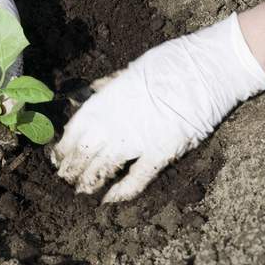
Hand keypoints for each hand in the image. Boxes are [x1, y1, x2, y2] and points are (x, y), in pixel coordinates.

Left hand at [51, 14, 264, 202]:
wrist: (207, 68)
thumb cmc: (169, 64)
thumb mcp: (127, 72)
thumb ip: (105, 90)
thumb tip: (84, 96)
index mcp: (103, 102)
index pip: (72, 133)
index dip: (62, 149)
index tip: (57, 158)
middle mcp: (113, 123)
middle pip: (82, 154)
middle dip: (71, 170)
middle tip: (66, 180)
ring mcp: (136, 140)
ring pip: (102, 169)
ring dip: (88, 183)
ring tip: (81, 192)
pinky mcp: (161, 153)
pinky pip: (136, 179)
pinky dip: (121, 193)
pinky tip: (108, 200)